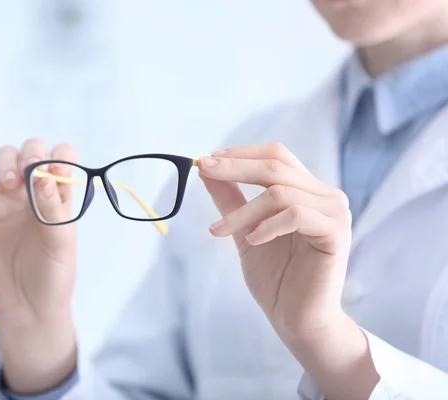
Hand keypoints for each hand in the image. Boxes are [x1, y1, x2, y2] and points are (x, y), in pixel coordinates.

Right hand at [0, 140, 77, 393]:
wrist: (26, 308)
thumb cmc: (52, 276)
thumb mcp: (60, 243)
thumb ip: (52, 208)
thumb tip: (42, 175)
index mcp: (61, 196)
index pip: (63, 157)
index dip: (60, 156)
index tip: (56, 171)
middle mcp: (35, 192)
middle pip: (33, 150)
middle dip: (32, 153)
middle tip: (29, 175)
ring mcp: (7, 198)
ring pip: (6, 157)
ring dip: (8, 161)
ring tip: (10, 185)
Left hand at [200, 142, 377, 398]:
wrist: (297, 319)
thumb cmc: (276, 277)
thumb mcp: (244, 230)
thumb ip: (230, 199)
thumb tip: (207, 169)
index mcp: (306, 191)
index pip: (276, 155)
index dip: (242, 153)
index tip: (208, 160)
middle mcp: (324, 195)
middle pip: (276, 165)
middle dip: (235, 167)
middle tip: (205, 170)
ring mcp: (333, 212)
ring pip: (280, 192)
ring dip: (243, 210)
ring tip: (221, 231)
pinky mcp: (335, 232)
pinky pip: (295, 214)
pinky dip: (267, 225)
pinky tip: (253, 240)